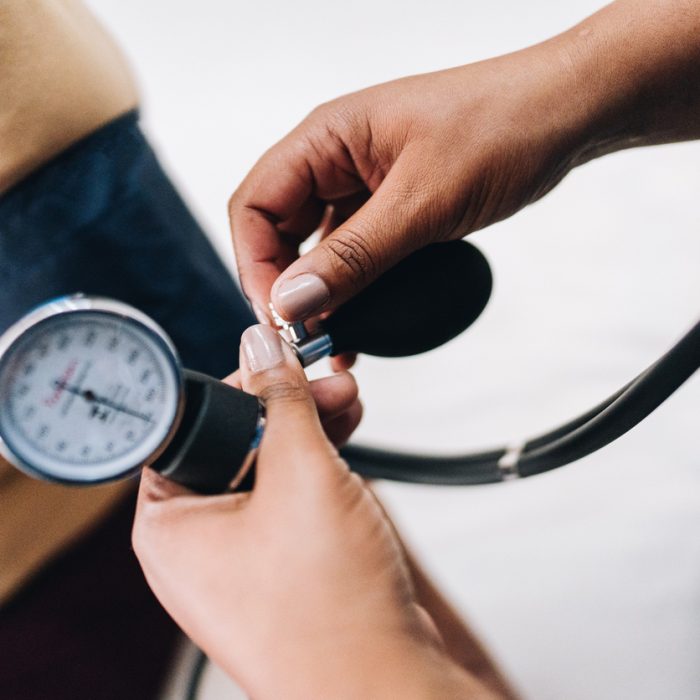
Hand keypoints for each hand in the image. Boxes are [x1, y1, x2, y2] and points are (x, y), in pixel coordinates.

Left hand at [133, 325, 494, 698]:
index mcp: (171, 524)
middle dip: (284, 402)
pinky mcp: (284, 561)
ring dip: (308, 426)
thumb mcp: (301, 475)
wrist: (383, 686)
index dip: (235, 384)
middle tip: (324, 377)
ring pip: (269, 466)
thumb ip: (281, 401)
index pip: (187, 425)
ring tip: (348, 399)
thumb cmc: (327, 610)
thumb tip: (262, 345)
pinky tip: (345, 434)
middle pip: (234, 440)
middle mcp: (200, 541)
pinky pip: (292, 496)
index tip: (274, 357)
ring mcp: (244, 553)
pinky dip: (318, 462)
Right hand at [229, 0, 699, 343]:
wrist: (565, 115)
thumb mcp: (423, 201)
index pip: (254, 204)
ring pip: (315, 246)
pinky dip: (350, 288)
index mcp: (327, 137)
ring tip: (332, 339)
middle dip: (283, 286)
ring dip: (318, 294)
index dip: (255, 264)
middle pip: (277, 229)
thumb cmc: (502, 127)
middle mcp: (336, 159)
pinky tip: (360, 321)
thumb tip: (293, 302)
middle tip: (304, 337)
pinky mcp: (390, 205)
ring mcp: (363, 183)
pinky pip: (352, 252)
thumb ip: (353, 256)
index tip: (280, 317)